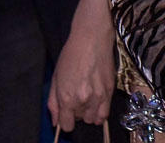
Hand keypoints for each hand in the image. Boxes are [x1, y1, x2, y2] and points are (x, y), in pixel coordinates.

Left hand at [48, 0, 114, 130]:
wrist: (92, 38)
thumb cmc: (70, 55)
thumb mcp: (55, 78)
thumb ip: (53, 102)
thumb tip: (55, 121)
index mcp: (68, 98)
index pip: (67, 126)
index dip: (64, 120)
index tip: (65, 112)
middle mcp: (84, 101)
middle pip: (80, 121)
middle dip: (76, 113)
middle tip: (76, 97)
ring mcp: (100, 97)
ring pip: (94, 119)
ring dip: (89, 113)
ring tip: (87, 99)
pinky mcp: (111, 91)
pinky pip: (106, 113)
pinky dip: (100, 112)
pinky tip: (96, 102)